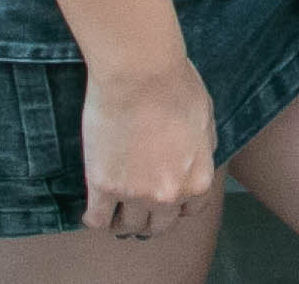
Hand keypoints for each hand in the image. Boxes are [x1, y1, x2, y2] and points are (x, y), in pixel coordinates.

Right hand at [79, 50, 216, 238]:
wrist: (141, 71)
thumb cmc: (176, 85)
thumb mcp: (206, 119)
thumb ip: (203, 149)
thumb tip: (196, 160)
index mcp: (198, 179)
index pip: (190, 211)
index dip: (177, 204)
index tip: (164, 197)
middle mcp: (169, 194)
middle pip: (158, 225)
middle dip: (150, 217)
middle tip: (138, 206)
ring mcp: (135, 193)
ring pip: (128, 226)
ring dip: (122, 220)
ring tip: (114, 209)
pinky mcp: (103, 186)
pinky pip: (98, 220)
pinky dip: (95, 219)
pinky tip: (92, 211)